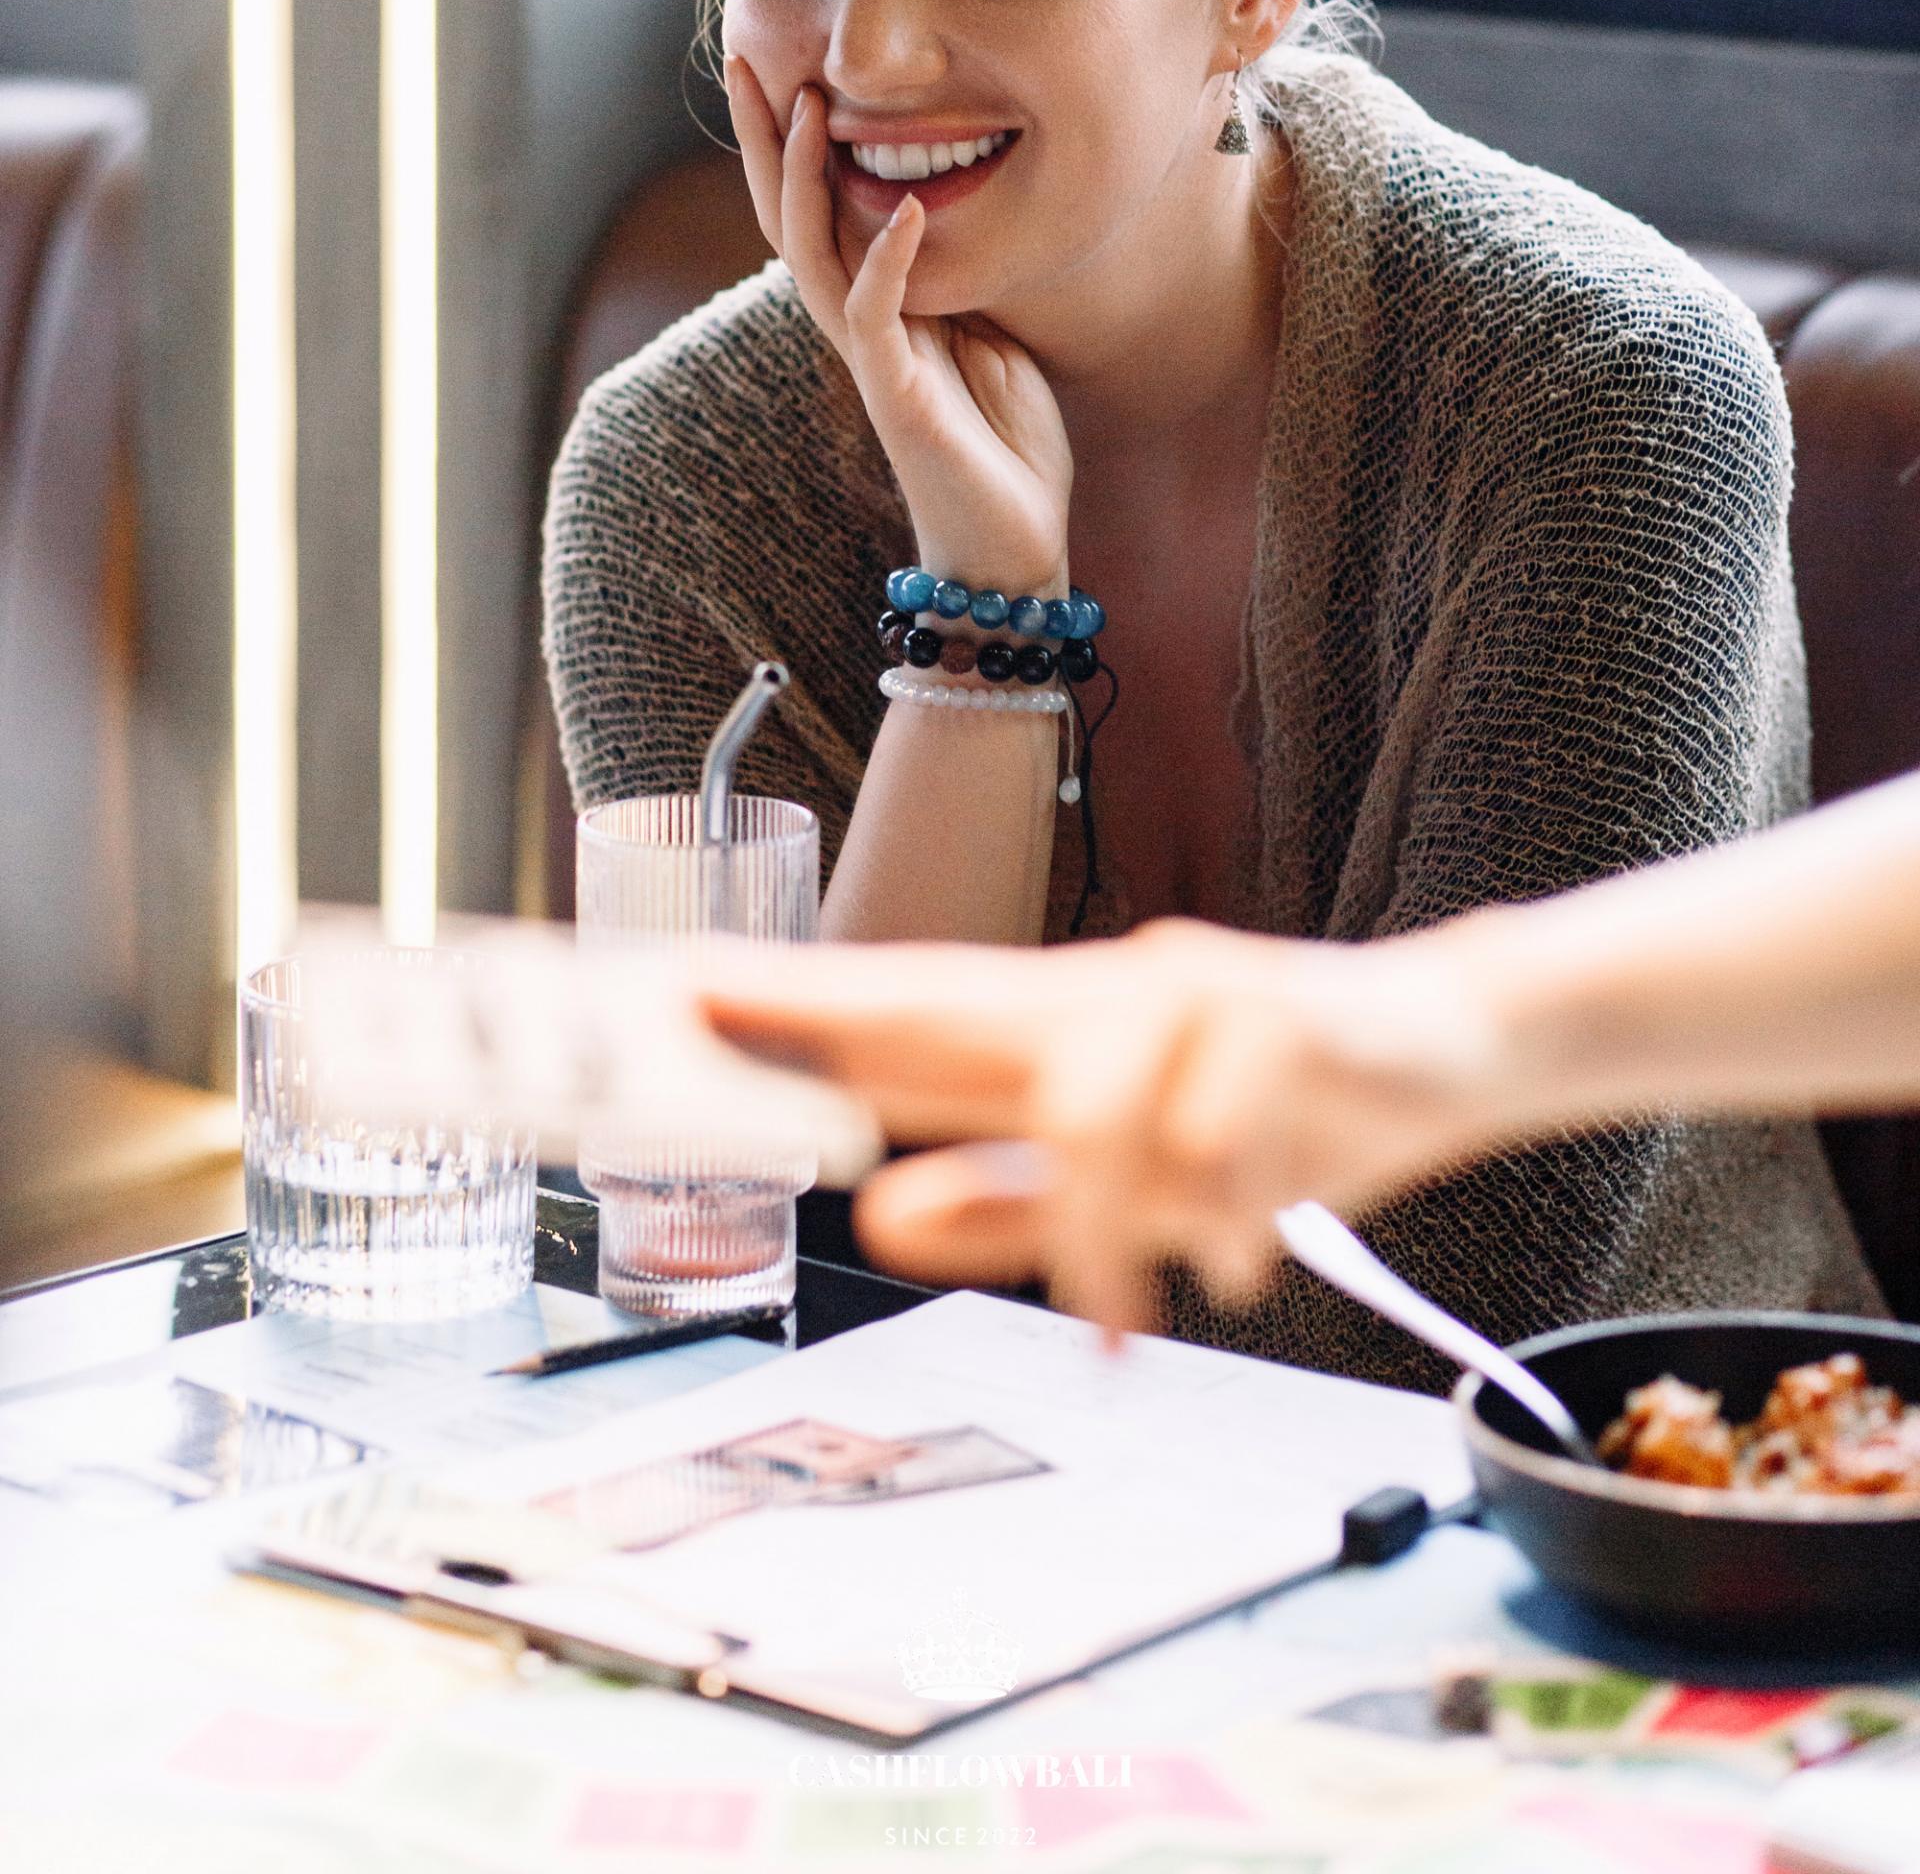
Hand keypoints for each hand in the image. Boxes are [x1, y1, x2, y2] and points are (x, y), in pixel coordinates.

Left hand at [699, 922, 1504, 1336]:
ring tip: (1123, 1322)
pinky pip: (1222, 1136)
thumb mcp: (1136, 1181)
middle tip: (713, 1015)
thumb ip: (1012, 1201)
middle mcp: (1114, 996)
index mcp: (1069, 1029)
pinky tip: (1234, 1263)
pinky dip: (1220, 1221)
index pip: (910, 1011)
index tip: (680, 999)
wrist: (1457, 1039)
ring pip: (1091, 1106)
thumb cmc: (1281, 1101)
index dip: (796, 1006)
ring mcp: (1199, 997)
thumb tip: (883, 1210)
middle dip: (830, 1013)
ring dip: (1093, 1232)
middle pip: (952, 1000)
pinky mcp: (1291, 1021)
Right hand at [726, 57, 1072, 587]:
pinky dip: (887, 258)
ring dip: (806, 179)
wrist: (1010, 544)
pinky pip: (878, 313)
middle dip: (766, 141)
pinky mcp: (895, 393)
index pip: (815, 211)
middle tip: (746, 64)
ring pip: (812, 254)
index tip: (782, 70)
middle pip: (787, 217)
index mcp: (875, 308)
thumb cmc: (1004, 446)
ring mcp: (871, 359)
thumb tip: (939, 215)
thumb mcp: (987, 334)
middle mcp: (856, 326)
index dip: (791, 145)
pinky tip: (899, 207)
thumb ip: (952, 281)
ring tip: (808, 107)